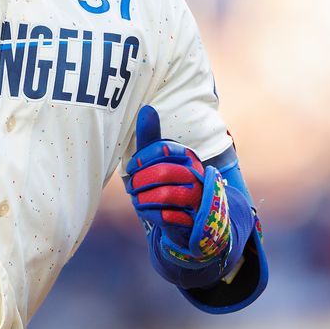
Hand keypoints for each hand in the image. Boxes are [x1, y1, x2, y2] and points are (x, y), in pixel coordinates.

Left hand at [124, 105, 231, 267]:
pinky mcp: (193, 220)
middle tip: (132, 187)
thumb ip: (151, 137)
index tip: (132, 167)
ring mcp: (197, 199)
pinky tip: (147, 212)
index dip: (141, 159)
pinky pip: (167, 216)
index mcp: (187, 156)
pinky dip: (151, 215)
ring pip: (164, 195)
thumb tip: (146, 108)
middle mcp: (196, 175)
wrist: (188, 219)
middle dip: (140, 181)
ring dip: (143, 199)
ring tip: (138, 200)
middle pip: (162, 172)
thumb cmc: (167, 183)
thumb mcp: (158, 160)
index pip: (162, 149)